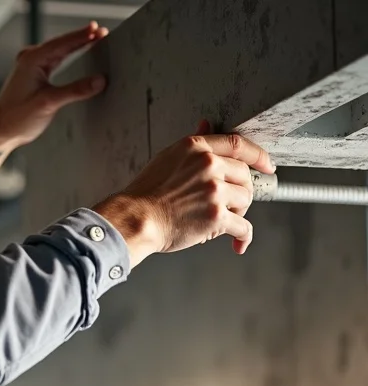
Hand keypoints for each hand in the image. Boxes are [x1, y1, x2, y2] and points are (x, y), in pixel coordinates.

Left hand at [0, 21, 108, 146]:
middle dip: (82, 37)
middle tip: (102, 32)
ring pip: (58, 50)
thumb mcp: (49, 103)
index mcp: (32, 60)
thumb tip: (99, 81)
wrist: (0, 131)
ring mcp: (30, 66)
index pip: (63, 43)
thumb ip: (75, 90)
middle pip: (62, 43)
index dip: (82, 36)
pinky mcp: (33, 74)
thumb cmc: (17, 118)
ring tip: (95, 37)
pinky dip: (68, 54)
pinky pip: (54, 59)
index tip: (98, 30)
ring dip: (76, 44)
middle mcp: (30, 59)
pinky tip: (77, 51)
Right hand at [95, 121, 275, 264]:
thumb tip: (206, 126)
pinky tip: (237, 242)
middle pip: (245, 175)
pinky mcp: (217, 217)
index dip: (258, 155)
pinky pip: (243, 227)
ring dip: (237, 211)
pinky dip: (242, 237)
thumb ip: (193, 143)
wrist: (135, 219)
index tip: (267, 165)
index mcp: (196, 149)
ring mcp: (214, 191)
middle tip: (229, 203)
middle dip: (240, 190)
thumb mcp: (167, 158)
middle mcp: (208, 165)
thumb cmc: (145, 194)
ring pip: (246, 200)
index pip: (238, 144)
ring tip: (219, 219)